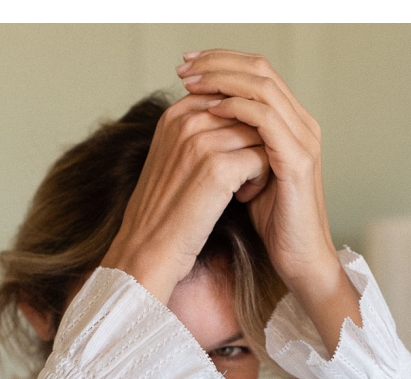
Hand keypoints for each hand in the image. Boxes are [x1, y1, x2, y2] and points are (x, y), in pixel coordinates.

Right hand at [102, 94, 268, 305]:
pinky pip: (262, 157)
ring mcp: (201, 143)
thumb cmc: (164, 213)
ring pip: (259, 132)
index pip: (227, 96)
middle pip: (246, 111)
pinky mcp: (218, 169)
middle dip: (254, 139)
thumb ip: (194, 134)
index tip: (233, 157)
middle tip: (244, 173)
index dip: (241, 125)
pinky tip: (245, 198)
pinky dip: (260, 178)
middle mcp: (187, 121)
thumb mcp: (171, 161)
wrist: (149, 250)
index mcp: (174, 115)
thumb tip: (231, 118)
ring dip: (260, 159)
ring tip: (244, 187)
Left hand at [177, 50, 361, 352]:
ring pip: (263, 86)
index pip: (257, 73)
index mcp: (290, 124)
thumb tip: (201, 123)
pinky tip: (211, 112)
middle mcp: (302, 124)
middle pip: (260, 69)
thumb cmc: (272, 223)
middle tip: (184, 65)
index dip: (221, 62)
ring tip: (192, 84)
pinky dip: (237, 109)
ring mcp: (303, 139)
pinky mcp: (298, 160)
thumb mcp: (246, 172)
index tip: (186, 66)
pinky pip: (265, 119)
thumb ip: (234, 145)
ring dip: (223, 80)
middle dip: (218, 63)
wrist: (297, 259)